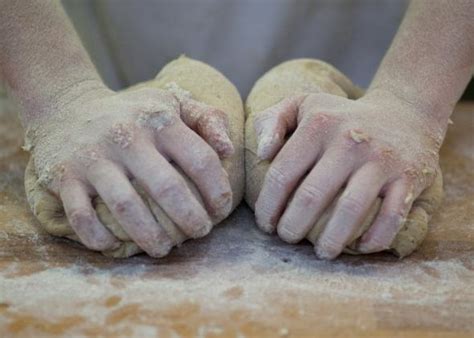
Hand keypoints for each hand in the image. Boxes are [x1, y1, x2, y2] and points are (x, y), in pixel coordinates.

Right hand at [28, 83, 232, 256]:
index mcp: (160, 120)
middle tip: (200, 233)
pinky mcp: (65, 176)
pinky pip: (81, 216)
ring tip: (164, 249)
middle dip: (191, 219)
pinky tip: (115, 246)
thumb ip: (206, 120)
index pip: (200, 160)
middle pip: (167, 188)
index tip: (221, 210)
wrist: (68, 107)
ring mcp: (94, 158)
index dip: (217, 191)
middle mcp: (127, 138)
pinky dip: (99, 237)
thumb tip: (228, 150)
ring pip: (126, 207)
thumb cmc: (133, 114)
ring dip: (150, 236)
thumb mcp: (171, 104)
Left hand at [254, 89, 443, 258]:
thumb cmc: (341, 118)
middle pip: (312, 196)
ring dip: (332, 240)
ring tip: (321, 253)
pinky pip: (392, 216)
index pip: (282, 173)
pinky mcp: (408, 176)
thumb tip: (262, 153)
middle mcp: (349, 141)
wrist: (404, 112)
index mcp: (318, 124)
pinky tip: (360, 247)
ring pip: (351, 210)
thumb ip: (271, 121)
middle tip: (288, 238)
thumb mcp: (302, 105)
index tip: (266, 224)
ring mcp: (380, 160)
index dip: (268, 206)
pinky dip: (375, 238)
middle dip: (293, 227)